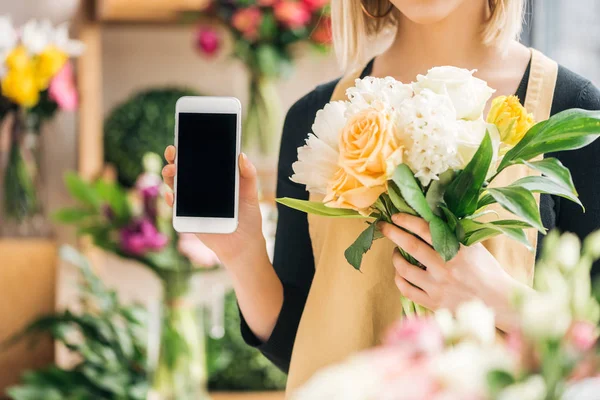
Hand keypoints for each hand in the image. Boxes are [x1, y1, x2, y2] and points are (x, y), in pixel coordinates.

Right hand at [162, 145, 266, 267]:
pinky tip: (171, 194)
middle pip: (183, 169)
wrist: (244, 245)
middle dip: (175, 159)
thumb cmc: (248, 218)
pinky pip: (175, 205)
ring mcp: (192, 202)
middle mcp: (201, 187)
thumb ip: (248, 175)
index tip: (185, 139)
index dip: (190, 148)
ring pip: (175, 185)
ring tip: (171, 170)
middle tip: (173, 152)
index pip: (200, 160)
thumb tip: (241, 155)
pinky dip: (170, 198)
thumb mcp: (250, 194)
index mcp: (215, 178)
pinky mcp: (188, 217)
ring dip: (169, 176)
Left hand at [380, 213, 529, 330]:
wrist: (498, 302)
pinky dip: (399, 279)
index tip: (396, 215)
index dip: (407, 220)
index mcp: (456, 250)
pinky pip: (406, 290)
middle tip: (383, 226)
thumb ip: (454, 234)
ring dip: (395, 257)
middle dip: (392, 233)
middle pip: (410, 245)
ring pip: (404, 269)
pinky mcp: (433, 303)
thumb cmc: (487, 271)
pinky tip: (400, 273)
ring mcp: (437, 287)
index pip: (425, 229)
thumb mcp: (474, 247)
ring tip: (395, 251)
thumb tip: (431, 216)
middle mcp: (444, 268)